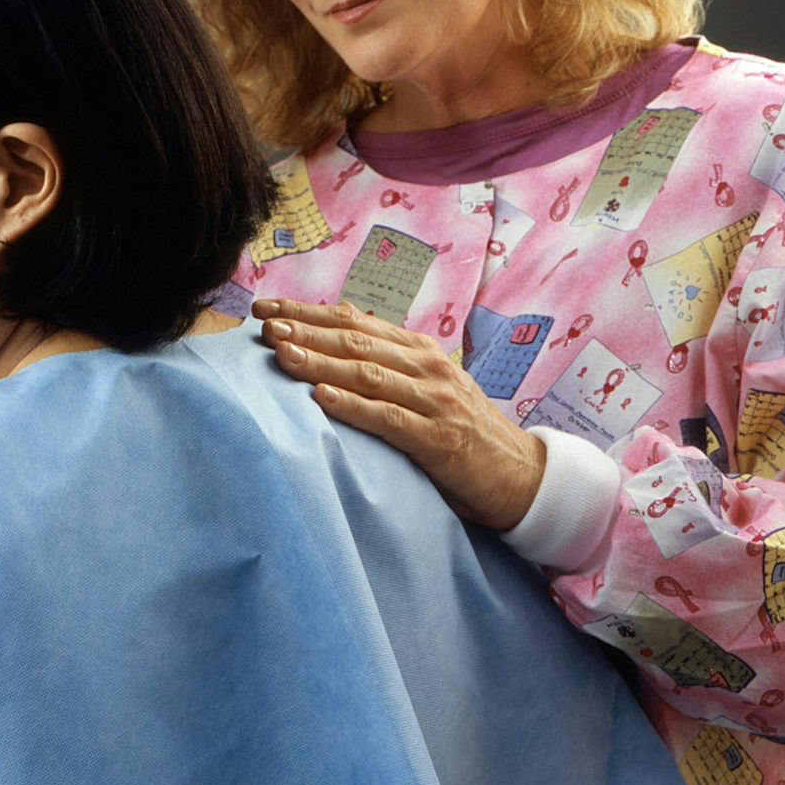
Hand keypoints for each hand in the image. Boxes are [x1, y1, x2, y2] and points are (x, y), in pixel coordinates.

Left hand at [252, 297, 545, 530]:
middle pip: (354, 341)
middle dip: (304, 330)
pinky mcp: (439, 439)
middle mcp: (426, 367)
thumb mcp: (425, 389)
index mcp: (418, 351)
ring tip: (280, 353)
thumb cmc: (462, 431)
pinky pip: (388, 419)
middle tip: (263, 325)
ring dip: (319, 361)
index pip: (354, 322)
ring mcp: (435, 400)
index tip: (265, 308)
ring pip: (367, 373)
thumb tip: (324, 354)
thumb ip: (386, 369)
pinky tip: (319, 399)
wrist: (522, 475)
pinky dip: (352, 406)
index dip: (307, 312)